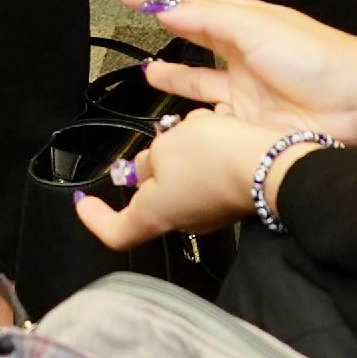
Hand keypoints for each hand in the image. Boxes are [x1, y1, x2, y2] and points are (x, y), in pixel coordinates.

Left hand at [77, 103, 288, 250]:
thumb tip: (148, 166)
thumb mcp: (167, 146)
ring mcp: (208, 209)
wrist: (274, 164)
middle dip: (147, 164)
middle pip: (149, 195)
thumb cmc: (215, 158)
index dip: (94, 218)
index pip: (115, 231)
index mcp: (155, 213)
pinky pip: (205, 172)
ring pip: (179, 177)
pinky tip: (213, 129)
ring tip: (188, 126)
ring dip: (178, 150)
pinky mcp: (229, 195)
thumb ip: (149, 157)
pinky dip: (202, 149)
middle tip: (155, 138)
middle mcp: (181, 218)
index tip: (82, 201)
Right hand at [104, 0, 356, 147]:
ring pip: (198, 77)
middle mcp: (241, 50)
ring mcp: (245, 86)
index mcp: (243, 19)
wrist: (352, 102)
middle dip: (160, 21)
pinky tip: (176, 117)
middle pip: (192, 30)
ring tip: (149, 70)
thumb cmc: (316, 58)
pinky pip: (210, 114)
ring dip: (173, 73)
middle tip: (128, 15)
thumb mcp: (254, 26)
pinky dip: (191, 115)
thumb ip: (207, 18)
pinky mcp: (248, 118)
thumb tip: (165, 8)